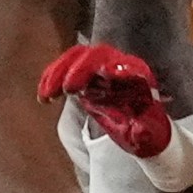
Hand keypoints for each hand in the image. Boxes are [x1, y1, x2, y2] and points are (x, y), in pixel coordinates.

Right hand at [38, 44, 172, 157]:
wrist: (141, 131)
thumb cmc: (147, 133)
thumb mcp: (149, 136)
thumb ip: (144, 133)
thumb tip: (139, 130)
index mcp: (138, 76)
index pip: (124, 64)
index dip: (109, 68)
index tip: (97, 79)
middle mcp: (118, 66)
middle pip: (95, 56)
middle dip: (78, 69)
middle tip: (65, 90)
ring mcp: (99, 68)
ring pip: (76, 58)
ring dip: (57, 73)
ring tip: (46, 96)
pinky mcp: (85, 75)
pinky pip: (65, 67)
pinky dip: (51, 78)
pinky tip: (43, 96)